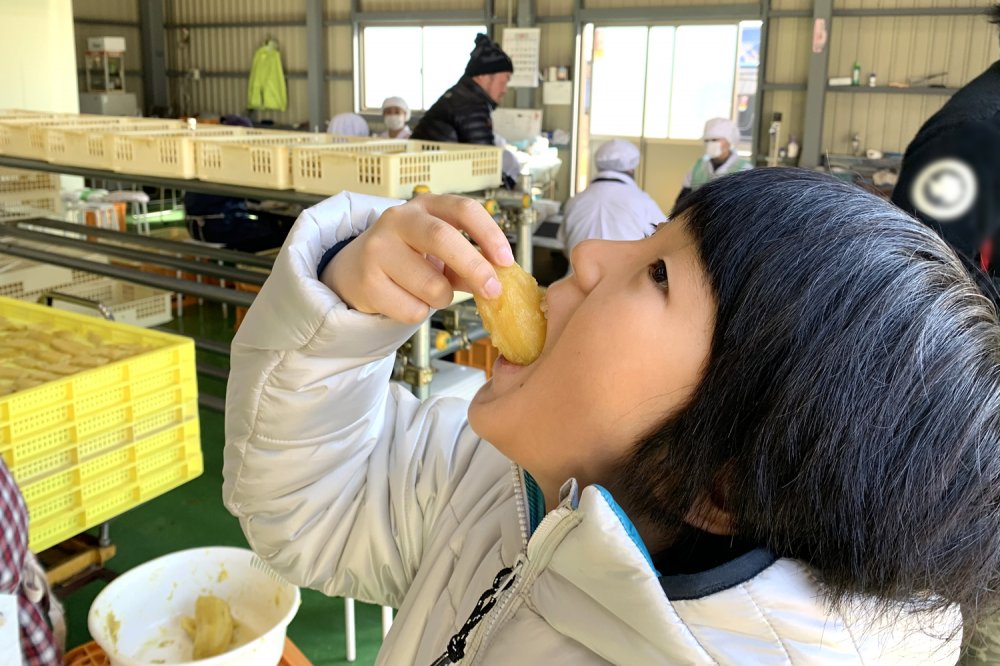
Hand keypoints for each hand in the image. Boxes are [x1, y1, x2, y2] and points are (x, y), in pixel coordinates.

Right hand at [323, 194, 513, 323]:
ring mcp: (379, 248)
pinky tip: (406, 299)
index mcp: (425, 206)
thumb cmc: (407, 259)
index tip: (506, 260)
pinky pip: (413, 309)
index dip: (489, 233)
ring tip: (428, 292)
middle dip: (475, 267)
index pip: (463, 209)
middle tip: (494, 290)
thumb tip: (498, 283)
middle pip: (444, 238)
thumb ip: (468, 264)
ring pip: (432, 285)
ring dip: (442, 298)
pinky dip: (419, 312)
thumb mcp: (439, 253)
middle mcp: (399, 219)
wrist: (355, 272)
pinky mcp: (367, 280)